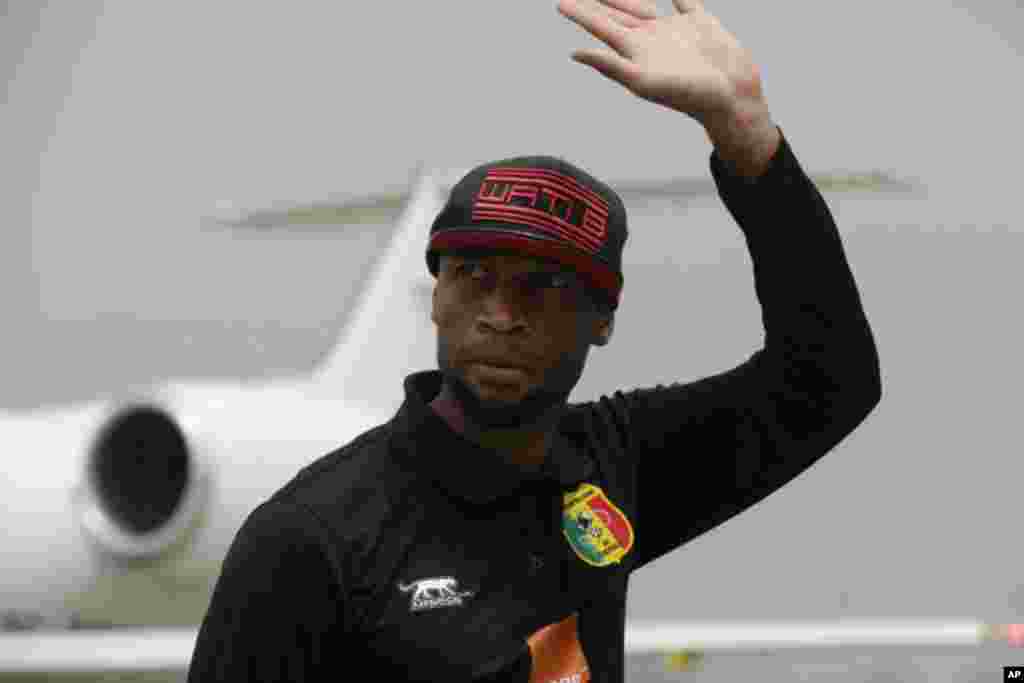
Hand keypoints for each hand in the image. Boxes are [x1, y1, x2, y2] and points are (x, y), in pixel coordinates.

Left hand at [558, 0, 769, 130]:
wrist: (732, 96)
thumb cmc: (689, 95)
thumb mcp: (644, 82)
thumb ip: (610, 66)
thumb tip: (575, 53)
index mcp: (635, 52)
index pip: (601, 27)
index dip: (581, 14)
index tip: (560, 3)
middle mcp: (650, 39)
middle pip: (616, 15)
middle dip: (596, 2)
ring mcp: (673, 30)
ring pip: (642, 5)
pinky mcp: (698, 21)